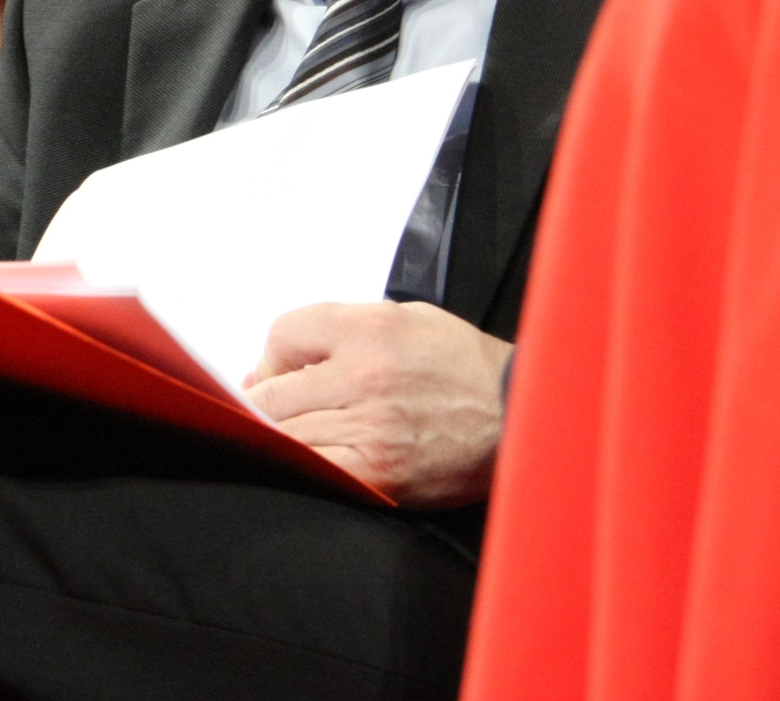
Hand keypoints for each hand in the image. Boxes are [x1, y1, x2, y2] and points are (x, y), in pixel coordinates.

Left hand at [245, 301, 511, 507]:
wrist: (522, 413)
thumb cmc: (463, 365)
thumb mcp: (403, 318)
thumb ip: (337, 331)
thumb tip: (275, 366)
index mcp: (370, 330)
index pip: (281, 336)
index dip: (275, 358)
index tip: (284, 372)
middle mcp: (365, 375)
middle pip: (273, 395)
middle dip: (269, 404)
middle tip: (284, 410)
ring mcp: (372, 428)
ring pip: (287, 436)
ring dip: (285, 438)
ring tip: (306, 434)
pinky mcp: (382, 473)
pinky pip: (317, 470)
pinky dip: (308, 466)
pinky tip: (323, 458)